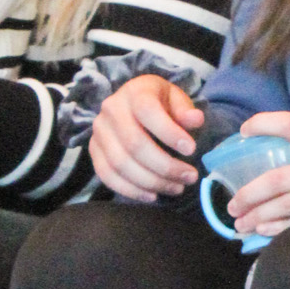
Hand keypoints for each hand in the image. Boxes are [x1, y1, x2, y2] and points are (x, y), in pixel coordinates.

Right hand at [88, 73, 204, 199]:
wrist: (133, 104)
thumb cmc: (160, 103)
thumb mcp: (176, 99)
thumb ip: (185, 110)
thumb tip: (195, 120)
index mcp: (134, 92)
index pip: (147, 111)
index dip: (169, 132)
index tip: (191, 150)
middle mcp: (111, 110)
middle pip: (134, 144)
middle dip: (165, 166)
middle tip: (190, 177)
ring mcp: (99, 132)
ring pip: (121, 164)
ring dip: (152, 182)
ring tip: (177, 188)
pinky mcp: (94, 151)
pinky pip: (107, 176)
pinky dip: (131, 190)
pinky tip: (153, 196)